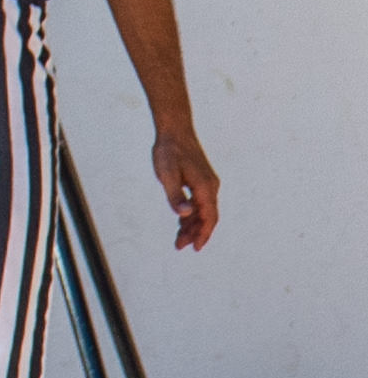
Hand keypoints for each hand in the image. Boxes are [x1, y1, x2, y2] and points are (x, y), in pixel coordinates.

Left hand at [153, 128, 218, 250]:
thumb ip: (175, 196)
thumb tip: (185, 214)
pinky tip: (181, 223)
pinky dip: (191, 215)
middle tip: (179, 246)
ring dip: (192, 225)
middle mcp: (210, 186)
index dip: (203, 234)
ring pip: (203, 211)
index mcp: (205, 187)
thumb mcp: (167, 175)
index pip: (209, 217)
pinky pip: (199, 203)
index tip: (195, 248)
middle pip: (207, 217)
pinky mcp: (200, 181)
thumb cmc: (169, 151)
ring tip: (178, 239)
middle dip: (195, 233)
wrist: (174, 130)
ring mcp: (207, 183)